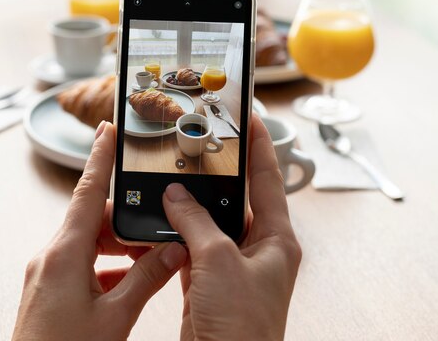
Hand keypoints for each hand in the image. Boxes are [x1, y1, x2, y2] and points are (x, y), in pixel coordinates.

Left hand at [12, 121, 186, 340]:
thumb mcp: (115, 316)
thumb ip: (146, 278)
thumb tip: (173, 251)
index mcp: (64, 254)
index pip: (88, 192)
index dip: (99, 157)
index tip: (107, 129)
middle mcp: (52, 258)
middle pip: (94, 220)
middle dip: (126, 222)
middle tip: (155, 234)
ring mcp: (49, 274)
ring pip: (89, 243)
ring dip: (118, 248)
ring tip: (145, 264)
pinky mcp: (49, 289)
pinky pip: (81, 265)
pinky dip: (106, 268)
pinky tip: (125, 286)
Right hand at [163, 114, 301, 340]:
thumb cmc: (242, 327)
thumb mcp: (219, 263)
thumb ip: (196, 222)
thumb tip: (176, 196)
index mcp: (277, 240)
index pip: (269, 179)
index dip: (260, 145)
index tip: (249, 117)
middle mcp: (258, 250)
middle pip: (237, 199)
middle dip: (216, 175)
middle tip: (198, 145)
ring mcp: (232, 267)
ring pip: (209, 224)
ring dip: (190, 208)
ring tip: (173, 179)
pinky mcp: (208, 283)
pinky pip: (191, 249)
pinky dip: (175, 236)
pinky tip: (160, 222)